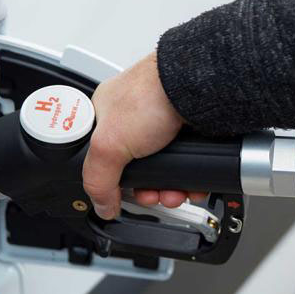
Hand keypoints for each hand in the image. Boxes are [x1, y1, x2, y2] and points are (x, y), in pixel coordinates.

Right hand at [82, 51, 206, 219]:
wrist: (196, 88)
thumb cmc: (151, 94)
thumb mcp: (108, 144)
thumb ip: (98, 178)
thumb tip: (101, 205)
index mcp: (106, 115)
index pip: (101, 157)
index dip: (112, 180)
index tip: (121, 194)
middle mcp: (134, 121)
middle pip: (135, 169)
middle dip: (145, 190)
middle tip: (151, 196)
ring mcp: (163, 127)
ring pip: (162, 171)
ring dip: (167, 190)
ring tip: (173, 195)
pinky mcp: (188, 135)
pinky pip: (185, 166)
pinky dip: (188, 181)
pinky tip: (189, 187)